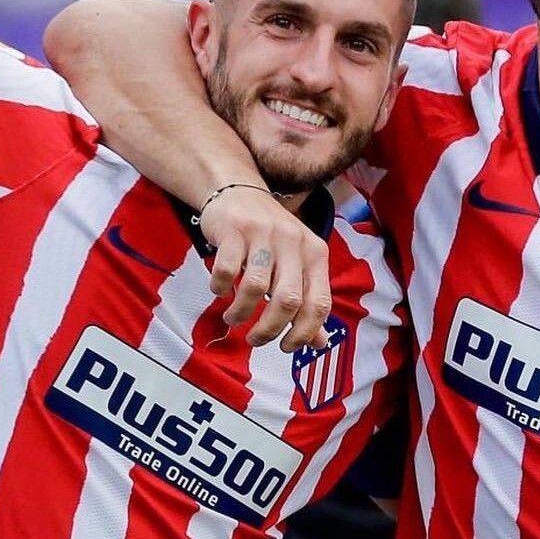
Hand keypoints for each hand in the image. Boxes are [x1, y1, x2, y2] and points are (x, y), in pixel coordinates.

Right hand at [197, 186, 330, 351]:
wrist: (239, 191)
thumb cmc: (271, 236)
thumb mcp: (297, 263)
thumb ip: (307, 301)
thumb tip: (319, 343)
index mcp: (315, 253)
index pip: (319, 302)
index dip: (305, 332)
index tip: (287, 347)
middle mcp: (294, 242)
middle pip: (288, 300)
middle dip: (269, 328)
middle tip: (255, 339)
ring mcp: (264, 234)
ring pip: (256, 286)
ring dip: (241, 312)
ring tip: (233, 318)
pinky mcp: (235, 229)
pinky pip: (226, 269)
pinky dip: (220, 287)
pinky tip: (220, 290)